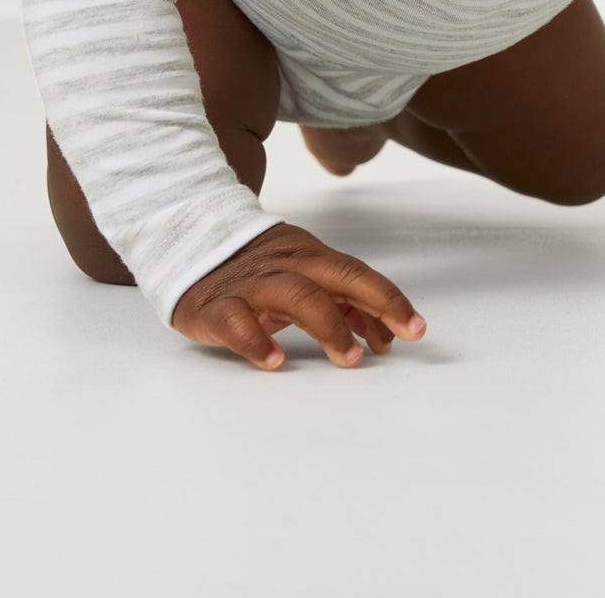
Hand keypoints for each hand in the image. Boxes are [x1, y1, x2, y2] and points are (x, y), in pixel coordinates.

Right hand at [172, 221, 426, 371]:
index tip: (416, 328)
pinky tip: (274, 360)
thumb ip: (343, 303)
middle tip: (394, 342)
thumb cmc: (256, 270)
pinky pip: (237, 321)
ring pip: (294, 294)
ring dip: (327, 325)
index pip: (356, 273)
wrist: (188, 244)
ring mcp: (251, 284)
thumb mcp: (303, 277)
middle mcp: (284, 264)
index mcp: (309, 256)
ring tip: (349, 357)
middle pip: (334, 276)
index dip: (388, 299)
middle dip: (370, 306)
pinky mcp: (216, 306)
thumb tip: (384, 334)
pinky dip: (256, 340)